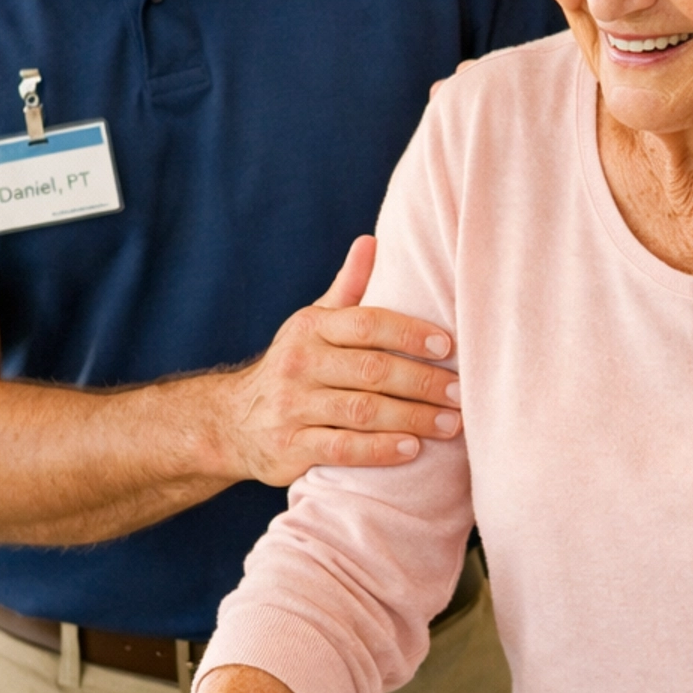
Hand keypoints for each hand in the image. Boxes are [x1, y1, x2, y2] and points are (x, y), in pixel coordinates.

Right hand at [216, 236, 461, 487]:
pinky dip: (380, 450)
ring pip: (362, 411)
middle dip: (422, 382)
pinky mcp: (290, 447)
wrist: (232, 420)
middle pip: (371, 370)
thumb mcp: (313, 323)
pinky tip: (412, 449)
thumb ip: (347, 288)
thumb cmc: (295, 366)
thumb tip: (372, 241)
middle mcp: (300, 364)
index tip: (447, 345)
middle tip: (459, 393)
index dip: (408, 333)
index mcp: (312, 328)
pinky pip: (342, 449)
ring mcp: (293, 407)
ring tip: (450, 424)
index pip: (366, 323)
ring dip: (412, 418)